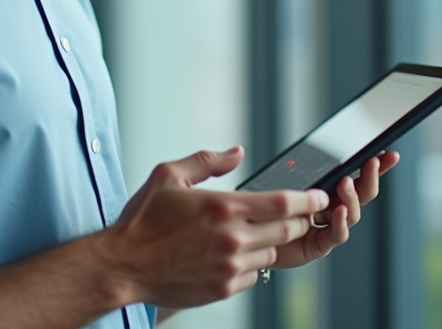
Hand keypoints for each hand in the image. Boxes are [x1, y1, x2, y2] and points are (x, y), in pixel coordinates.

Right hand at [102, 146, 328, 308]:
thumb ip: (207, 160)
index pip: (283, 203)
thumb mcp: (168, 175)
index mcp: (223, 207)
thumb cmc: (142, 220)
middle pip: (287, 229)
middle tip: (298, 213)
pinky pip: (254, 275)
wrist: (122, 266)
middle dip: (298, 220)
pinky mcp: (223, 289)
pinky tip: (233, 254)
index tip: (319, 196)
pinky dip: (251, 263)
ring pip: (271, 252)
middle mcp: (232, 238)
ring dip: (270, 241)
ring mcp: (230, 267)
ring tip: (252, 232)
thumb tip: (237, 152)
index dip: (308, 200)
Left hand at [268, 151, 399, 269]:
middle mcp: (333, 208)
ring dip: (351, 197)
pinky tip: (339, 211)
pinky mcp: (320, 245)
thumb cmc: (268, 205)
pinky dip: (340, 223)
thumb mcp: (286, 180)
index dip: (376, 167)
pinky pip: (336, 234)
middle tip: (372, 162)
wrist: (253, 235)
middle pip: (362, 193)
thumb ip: (301, 167)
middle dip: (371, 177)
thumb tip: (318, 143)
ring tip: (345, 182)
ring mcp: (329, 227)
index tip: (390, 153)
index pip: (358, 175)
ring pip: (352, 212)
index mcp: (328, 189)